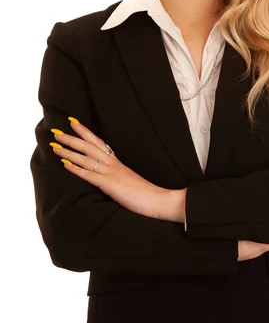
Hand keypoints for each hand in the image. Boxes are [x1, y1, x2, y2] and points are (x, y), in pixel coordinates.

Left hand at [50, 119, 165, 217]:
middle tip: (56, 131)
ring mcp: (111, 173)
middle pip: (89, 146)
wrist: (157, 199)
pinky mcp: (110, 184)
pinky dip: (76, 168)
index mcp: (117, 162)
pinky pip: (89, 175)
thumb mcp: (128, 180)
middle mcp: (113, 164)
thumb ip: (117, 175)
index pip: (99, 142)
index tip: (73, 123)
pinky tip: (65, 164)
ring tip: (55, 144)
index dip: (85, 132)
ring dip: (69, 151)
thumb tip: (106, 175)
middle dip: (72, 138)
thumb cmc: (144, 193)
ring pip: (86, 158)